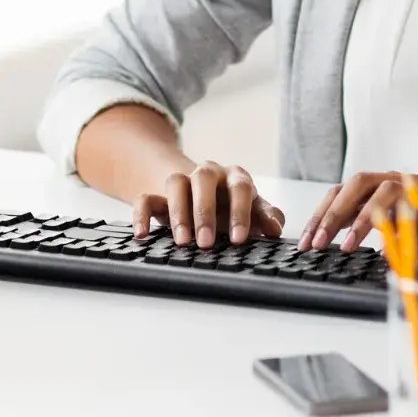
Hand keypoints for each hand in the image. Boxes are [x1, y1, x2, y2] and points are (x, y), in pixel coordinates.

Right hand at [130, 160, 284, 248]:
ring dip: (178, 214)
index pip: (240, 187)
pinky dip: (141, 215)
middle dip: (205, 212)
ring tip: (182, 242)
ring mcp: (182, 181)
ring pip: (175, 183)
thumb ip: (265, 217)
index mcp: (234, 177)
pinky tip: (142, 235)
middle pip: (203, 180)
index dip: (240, 212)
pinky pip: (145, 198)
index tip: (239, 239)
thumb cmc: (232, 206)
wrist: (201, 194)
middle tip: (206, 243)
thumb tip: (275, 229)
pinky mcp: (158, 194)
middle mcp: (208, 174)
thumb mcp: (252, 210)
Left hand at [298, 171, 417, 252]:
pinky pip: (392, 201)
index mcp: (384, 188)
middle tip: (313, 243)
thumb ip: (379, 234)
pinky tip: (360, 241)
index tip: (306, 240)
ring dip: (347, 216)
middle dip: (328, 214)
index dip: (322, 214)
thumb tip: (345, 245)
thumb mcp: (402, 235)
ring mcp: (409, 183)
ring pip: (368, 187)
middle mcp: (394, 180)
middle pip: (350, 186)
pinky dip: (373, 220)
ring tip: (335, 245)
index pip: (344, 194)